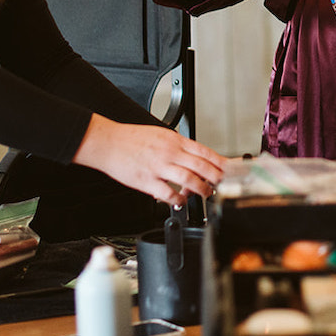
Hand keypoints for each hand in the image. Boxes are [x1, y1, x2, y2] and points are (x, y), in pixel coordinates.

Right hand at [74, 115, 226, 206]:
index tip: (228, 170)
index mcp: (174, 140)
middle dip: (216, 177)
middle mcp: (169, 152)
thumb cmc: (131, 139)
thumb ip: (177, 146)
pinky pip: (168, 194)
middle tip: (221, 185)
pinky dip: (179, 200)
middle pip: (201, 165)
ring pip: (189, 179)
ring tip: (205, 194)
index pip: (204, 151)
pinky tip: (181, 201)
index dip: (219, 162)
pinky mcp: (146, 181)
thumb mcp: (159, 134)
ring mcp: (158, 167)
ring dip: (201, 189)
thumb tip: (193, 157)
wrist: (107, 142)